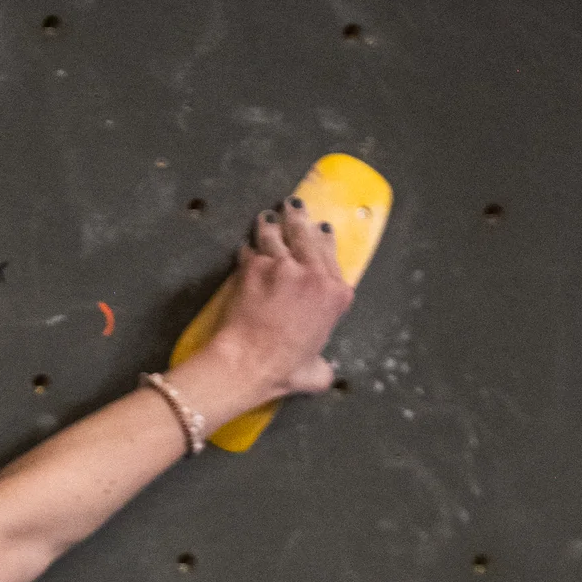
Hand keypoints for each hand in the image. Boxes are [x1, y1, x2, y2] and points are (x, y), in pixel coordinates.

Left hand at [207, 191, 354, 405]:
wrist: (248, 363)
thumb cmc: (281, 370)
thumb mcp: (315, 372)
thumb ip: (323, 366)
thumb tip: (326, 374)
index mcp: (336, 295)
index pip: (332, 256)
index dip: (324, 240)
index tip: (320, 230)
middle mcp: (315, 274)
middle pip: (308, 236)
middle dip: (300, 218)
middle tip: (293, 207)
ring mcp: (285, 266)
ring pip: (278, 234)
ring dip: (272, 223)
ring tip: (268, 216)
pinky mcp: (256, 265)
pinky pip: (252, 249)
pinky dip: (248, 247)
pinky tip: (245, 243)